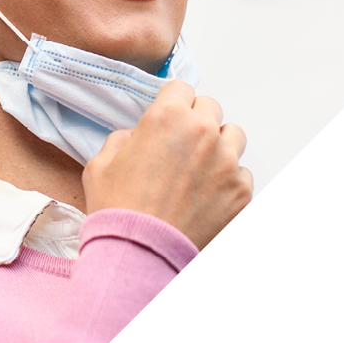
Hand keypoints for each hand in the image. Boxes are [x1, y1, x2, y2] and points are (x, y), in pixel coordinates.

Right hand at [82, 82, 252, 249]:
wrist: (140, 254)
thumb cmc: (118, 210)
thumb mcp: (101, 165)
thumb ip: (124, 139)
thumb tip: (138, 138)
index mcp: (168, 117)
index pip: (181, 88)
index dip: (172, 104)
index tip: (168, 119)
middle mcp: (203, 132)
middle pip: (210, 108)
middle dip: (195, 122)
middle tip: (181, 148)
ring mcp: (227, 161)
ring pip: (233, 136)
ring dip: (218, 146)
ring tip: (198, 170)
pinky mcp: (241, 191)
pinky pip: (242, 173)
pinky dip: (228, 181)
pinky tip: (206, 198)